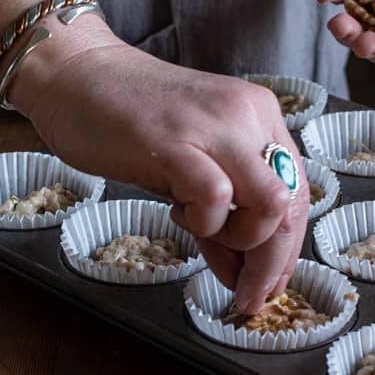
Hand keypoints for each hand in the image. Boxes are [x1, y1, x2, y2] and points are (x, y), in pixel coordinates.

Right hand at [11, 18, 308, 313]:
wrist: (76, 77)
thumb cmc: (128, 121)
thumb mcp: (188, 168)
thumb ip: (220, 217)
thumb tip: (239, 273)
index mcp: (259, 117)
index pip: (298, 192)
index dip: (288, 249)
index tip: (268, 283)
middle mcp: (247, 116)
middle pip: (291, 205)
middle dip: (273, 265)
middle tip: (249, 297)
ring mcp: (213, 126)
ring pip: (269, 204)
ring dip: (241, 241)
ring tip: (201, 231)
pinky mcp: (174, 141)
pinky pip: (215, 198)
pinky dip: (202, 222)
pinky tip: (176, 212)